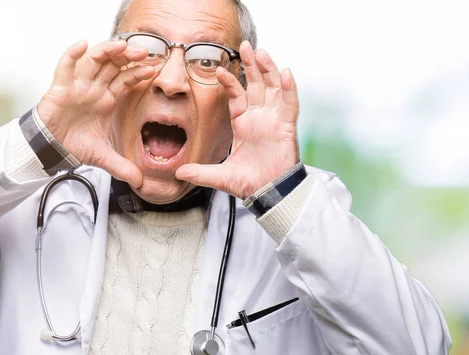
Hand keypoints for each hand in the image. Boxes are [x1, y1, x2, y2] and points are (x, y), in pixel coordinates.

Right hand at [37, 40, 154, 186]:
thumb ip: (122, 167)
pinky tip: (82, 45)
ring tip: (122, 45)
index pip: (126, 79)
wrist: (50, 148)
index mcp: (107, 99)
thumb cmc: (74, 144)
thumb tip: (141, 182)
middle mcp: (94, 88)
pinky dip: (71, 54)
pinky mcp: (60, 87)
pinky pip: (65, 66)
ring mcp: (78, 86)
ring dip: (107, 50)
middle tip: (144, 52)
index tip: (154, 68)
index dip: (139, 72)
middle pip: (114, 64)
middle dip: (129, 56)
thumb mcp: (103, 157)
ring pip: (93, 60)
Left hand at [176, 41, 299, 198]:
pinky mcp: (287, 127)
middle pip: (256, 85)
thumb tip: (177, 172)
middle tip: (244, 45)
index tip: (219, 69)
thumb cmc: (249, 183)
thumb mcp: (220, 176)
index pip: (237, 96)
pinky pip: (290, 104)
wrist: (269, 194)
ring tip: (261, 52)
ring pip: (273, 88)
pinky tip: (286, 72)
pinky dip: (290, 88)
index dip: (230, 82)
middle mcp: (259, 118)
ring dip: (268, 69)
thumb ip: (200, 172)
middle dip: (251, 65)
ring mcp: (274, 120)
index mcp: (244, 124)